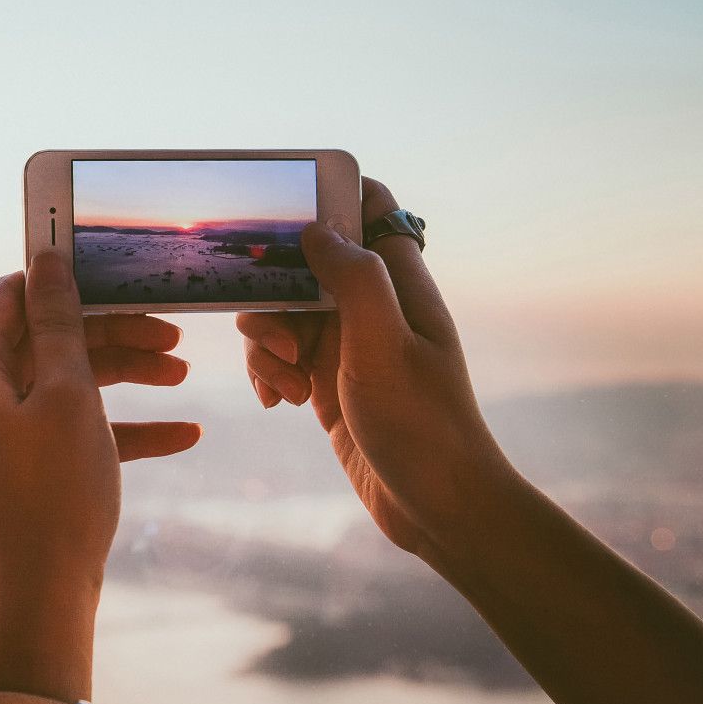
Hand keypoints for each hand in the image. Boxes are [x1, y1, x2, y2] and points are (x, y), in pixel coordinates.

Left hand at [0, 251, 200, 699]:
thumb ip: (61, 322)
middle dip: (112, 334)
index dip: (63, 281)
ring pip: (62, 383)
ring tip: (183, 377)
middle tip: (173, 335)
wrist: (40, 598)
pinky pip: (69, 430)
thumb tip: (47, 260)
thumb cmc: (53, 493)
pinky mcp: (20, 467)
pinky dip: (119, 427)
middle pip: (45, 339)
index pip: (9, 295)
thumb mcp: (68, 394)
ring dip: (124, 376)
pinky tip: (184, 435)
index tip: (120, 276)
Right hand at [237, 178, 508, 560]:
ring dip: (266, 342)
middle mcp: (374, 308)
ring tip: (286, 383)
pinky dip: (268, 373)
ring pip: (283, 313)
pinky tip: (278, 403)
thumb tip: (316, 229)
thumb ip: (354, 280)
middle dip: (273, 290)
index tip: (283, 209)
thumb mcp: (383, 347)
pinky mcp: (327, 384)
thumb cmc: (422, 426)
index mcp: (399, 286)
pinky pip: (280, 358)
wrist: (437, 508)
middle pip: (305, 263)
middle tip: (279, 335)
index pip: (370, 208)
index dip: (329, 195)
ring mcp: (349, 346)